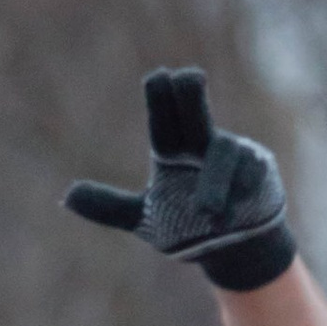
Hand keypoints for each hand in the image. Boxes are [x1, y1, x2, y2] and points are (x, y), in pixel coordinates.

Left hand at [63, 66, 296, 290]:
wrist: (234, 249)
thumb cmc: (189, 225)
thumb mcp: (145, 219)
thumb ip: (110, 207)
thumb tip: (66, 196)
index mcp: (173, 152)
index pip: (164, 120)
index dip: (162, 99)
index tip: (158, 78)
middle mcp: (202, 147)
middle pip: (196, 114)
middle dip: (191, 95)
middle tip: (187, 76)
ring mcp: (234, 158)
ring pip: (225, 152)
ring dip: (216, 179)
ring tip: (207, 211)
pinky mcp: (260, 172)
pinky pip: (252, 175)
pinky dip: (241, 192)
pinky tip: (233, 212)